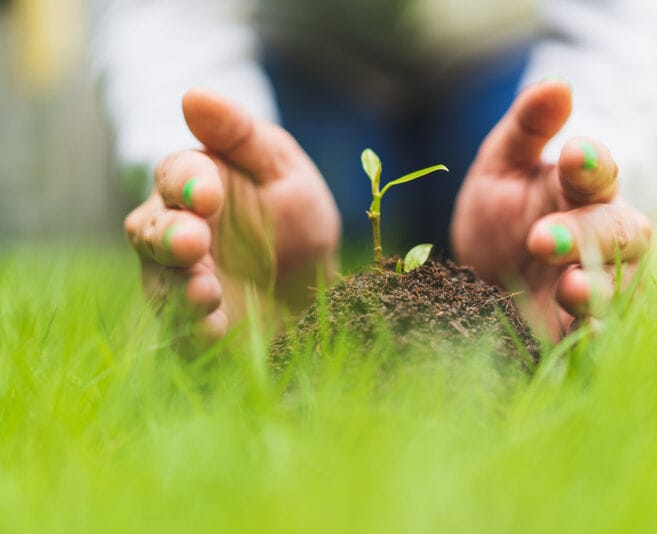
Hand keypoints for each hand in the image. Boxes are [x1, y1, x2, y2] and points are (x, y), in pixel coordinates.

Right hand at [124, 89, 340, 343]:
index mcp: (194, 185)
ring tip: (206, 291)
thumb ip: (240, 134)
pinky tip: (214, 331)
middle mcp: (175, 233)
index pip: (175, 176)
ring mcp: (180, 282)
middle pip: (150, 232)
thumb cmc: (294, 216)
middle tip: (194, 242)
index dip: (185, 183)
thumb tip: (194, 94)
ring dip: (178, 289)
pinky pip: (180, 333)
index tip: (206, 192)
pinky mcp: (194, 327)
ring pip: (160, 284)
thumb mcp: (281, 167)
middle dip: (169, 238)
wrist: (317, 284)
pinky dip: (192, 333)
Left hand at [451, 80, 650, 339]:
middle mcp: (600, 237)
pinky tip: (581, 336)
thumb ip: (528, 127)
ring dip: (595, 288)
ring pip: (614, 285)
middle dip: (586, 234)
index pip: (599, 173)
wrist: (483, 272)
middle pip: (617, 233)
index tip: (573, 155)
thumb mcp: (503, 164)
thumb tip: (556, 85)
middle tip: (542, 238)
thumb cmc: (501, 209)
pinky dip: (592, 334)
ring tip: (568, 288)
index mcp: (581, 191)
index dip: (591, 165)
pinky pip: (595, 330)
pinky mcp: (578, 325)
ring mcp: (595, 282)